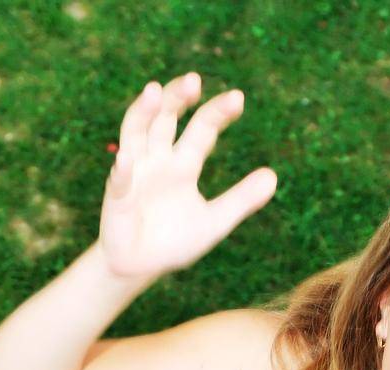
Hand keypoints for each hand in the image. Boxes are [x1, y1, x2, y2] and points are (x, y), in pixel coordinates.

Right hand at [98, 72, 277, 280]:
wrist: (140, 268)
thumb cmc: (175, 241)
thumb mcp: (214, 222)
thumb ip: (241, 200)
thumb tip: (273, 177)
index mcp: (184, 162)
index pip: (203, 128)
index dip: (218, 112)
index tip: (237, 99)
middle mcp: (158, 158)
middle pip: (167, 117)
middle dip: (178, 98)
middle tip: (194, 80)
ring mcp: (134, 173)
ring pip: (135, 132)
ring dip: (143, 112)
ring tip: (154, 90)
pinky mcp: (116, 197)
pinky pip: (118, 181)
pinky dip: (121, 171)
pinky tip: (125, 159)